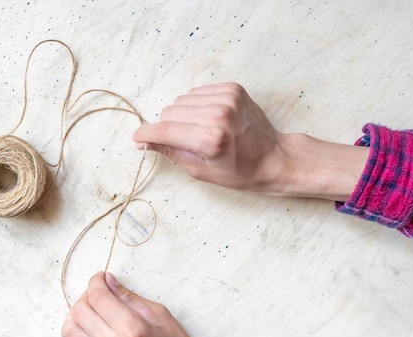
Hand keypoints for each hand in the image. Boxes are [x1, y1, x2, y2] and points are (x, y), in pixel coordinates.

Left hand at [61, 272, 220, 336]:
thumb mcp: (160, 315)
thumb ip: (129, 297)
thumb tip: (108, 281)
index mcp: (132, 330)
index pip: (98, 298)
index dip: (96, 282)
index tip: (101, 278)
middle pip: (79, 312)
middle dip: (86, 295)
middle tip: (99, 293)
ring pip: (69, 330)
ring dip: (77, 314)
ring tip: (93, 311)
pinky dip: (75, 333)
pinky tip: (90, 329)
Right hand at [133, 82, 368, 200]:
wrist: (275, 157)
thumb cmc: (241, 172)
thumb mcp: (201, 171)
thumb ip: (170, 152)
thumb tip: (144, 142)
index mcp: (210, 139)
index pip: (165, 130)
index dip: (146, 134)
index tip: (137, 138)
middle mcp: (218, 114)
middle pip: (170, 112)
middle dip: (171, 127)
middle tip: (187, 142)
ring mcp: (227, 98)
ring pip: (182, 100)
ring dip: (185, 115)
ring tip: (202, 131)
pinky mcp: (233, 88)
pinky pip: (198, 92)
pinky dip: (198, 106)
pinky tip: (212, 119)